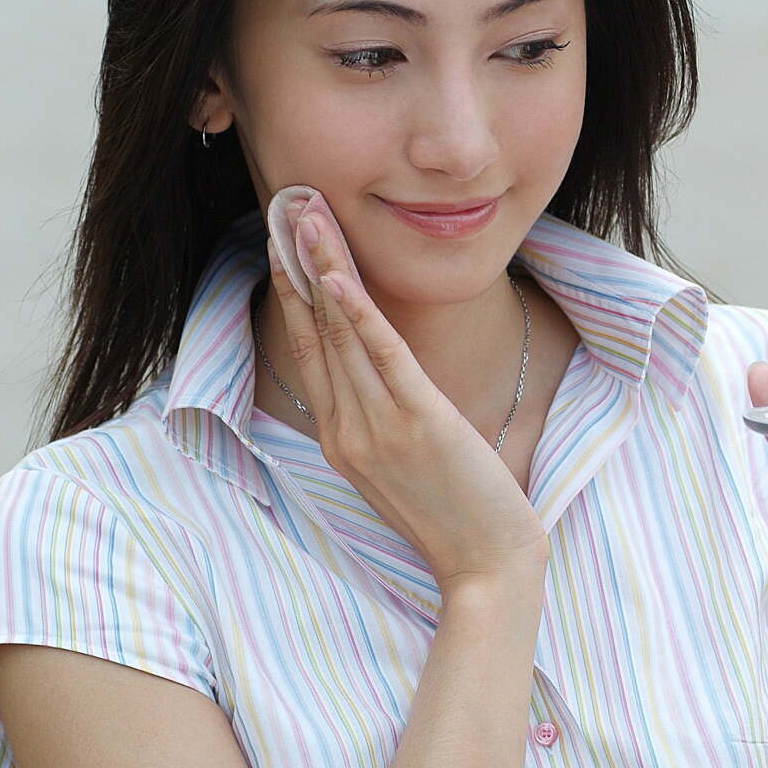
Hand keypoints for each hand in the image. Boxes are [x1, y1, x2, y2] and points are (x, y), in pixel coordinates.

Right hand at [265, 191, 550, 592]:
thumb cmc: (454, 515)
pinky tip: (336, 273)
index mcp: (340, 439)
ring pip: (339, 333)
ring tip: (304, 212)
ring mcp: (376, 429)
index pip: (307, 348)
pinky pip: (380, 357)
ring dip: (319, 266)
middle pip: (313, 330)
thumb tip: (376, 370)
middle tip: (282, 201)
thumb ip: (380, 418)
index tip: (280, 238)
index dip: (291, 289)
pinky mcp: (418, 425)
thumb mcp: (403, 463)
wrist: (487, 567)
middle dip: (295, 261)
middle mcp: (346, 431)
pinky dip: (356, 312)